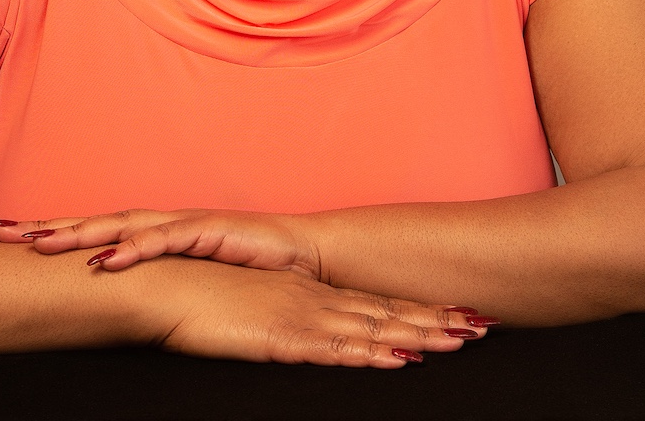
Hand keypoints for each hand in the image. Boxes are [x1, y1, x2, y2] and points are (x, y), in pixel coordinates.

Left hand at [0, 208, 322, 276]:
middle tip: (3, 233)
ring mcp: (184, 223)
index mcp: (155, 237)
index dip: (53, 234)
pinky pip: (165, 239)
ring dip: (80, 233)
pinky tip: (107, 258)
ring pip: (122, 225)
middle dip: (49, 227)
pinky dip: (134, 248)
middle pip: (95, 222)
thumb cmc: (249, 272)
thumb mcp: (193, 285)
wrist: (304, 256)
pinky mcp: (209, 229)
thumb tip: (119, 309)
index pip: (95, 233)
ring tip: (41, 244)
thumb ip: (159, 289)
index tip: (10, 240)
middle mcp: (162, 224)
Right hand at [123, 255, 487, 367]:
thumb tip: (304, 335)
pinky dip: (370, 355)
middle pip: (384, 316)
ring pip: (370, 332)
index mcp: (308, 295)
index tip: (453, 316)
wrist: (166, 285)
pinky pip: (333, 350)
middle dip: (433, 323)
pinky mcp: (281, 337)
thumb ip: (281, 320)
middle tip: (479, 328)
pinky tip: (398, 359)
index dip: (415, 314)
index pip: (372, 306)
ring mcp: (300, 318)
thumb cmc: (201, 299)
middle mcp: (313, 303)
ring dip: (416, 337)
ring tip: (458, 341)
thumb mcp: (251, 311)